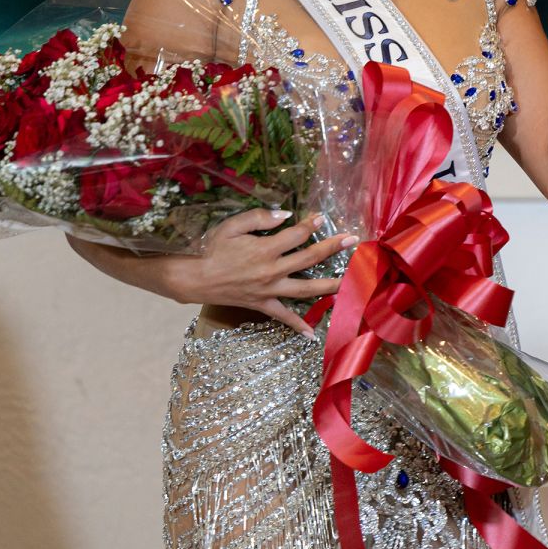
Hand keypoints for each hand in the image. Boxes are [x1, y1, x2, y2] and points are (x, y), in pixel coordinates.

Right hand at [168, 207, 354, 337]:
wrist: (195, 278)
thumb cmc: (211, 249)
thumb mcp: (232, 226)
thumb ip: (259, 218)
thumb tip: (285, 214)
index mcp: (266, 249)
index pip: (297, 234)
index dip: (311, 224)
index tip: (323, 217)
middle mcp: (272, 270)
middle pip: (309, 258)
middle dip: (333, 248)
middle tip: (352, 240)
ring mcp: (269, 290)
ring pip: (306, 289)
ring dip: (330, 284)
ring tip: (350, 282)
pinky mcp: (262, 304)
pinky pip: (283, 317)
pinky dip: (297, 326)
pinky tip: (312, 334)